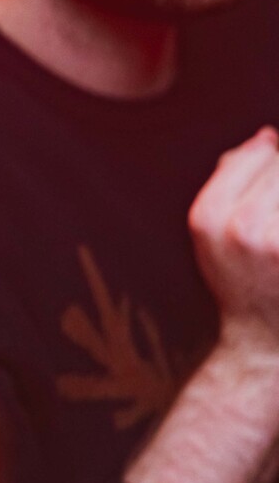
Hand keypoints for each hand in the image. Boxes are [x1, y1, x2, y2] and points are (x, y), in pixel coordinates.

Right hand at [190, 127, 278, 356]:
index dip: (274, 158)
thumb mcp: (211, 232)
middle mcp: (244, 229)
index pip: (262, 151)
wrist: (267, 344)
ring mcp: (278, 245)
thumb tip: (267, 138)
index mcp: (210, 218)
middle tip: (272, 216)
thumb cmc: (244, 283)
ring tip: (275, 238)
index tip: (270, 193)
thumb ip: (229, 177)